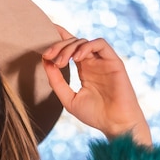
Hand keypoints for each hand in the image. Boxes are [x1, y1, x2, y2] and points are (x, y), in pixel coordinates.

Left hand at [42, 25, 151, 144]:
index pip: (70, 48)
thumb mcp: (68, 98)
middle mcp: (93, 63)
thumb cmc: (95, 115)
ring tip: (60, 62)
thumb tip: (45, 62)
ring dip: (69, 48)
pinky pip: (100, 44)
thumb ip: (56, 82)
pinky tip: (76, 59)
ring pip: (84, 42)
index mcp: (84, 70)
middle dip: (58, 46)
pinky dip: (86, 47)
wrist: (116, 125)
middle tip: (48, 56)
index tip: (43, 34)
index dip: (58, 38)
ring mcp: (103, 61)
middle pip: (74, 43)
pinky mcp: (114, 61)